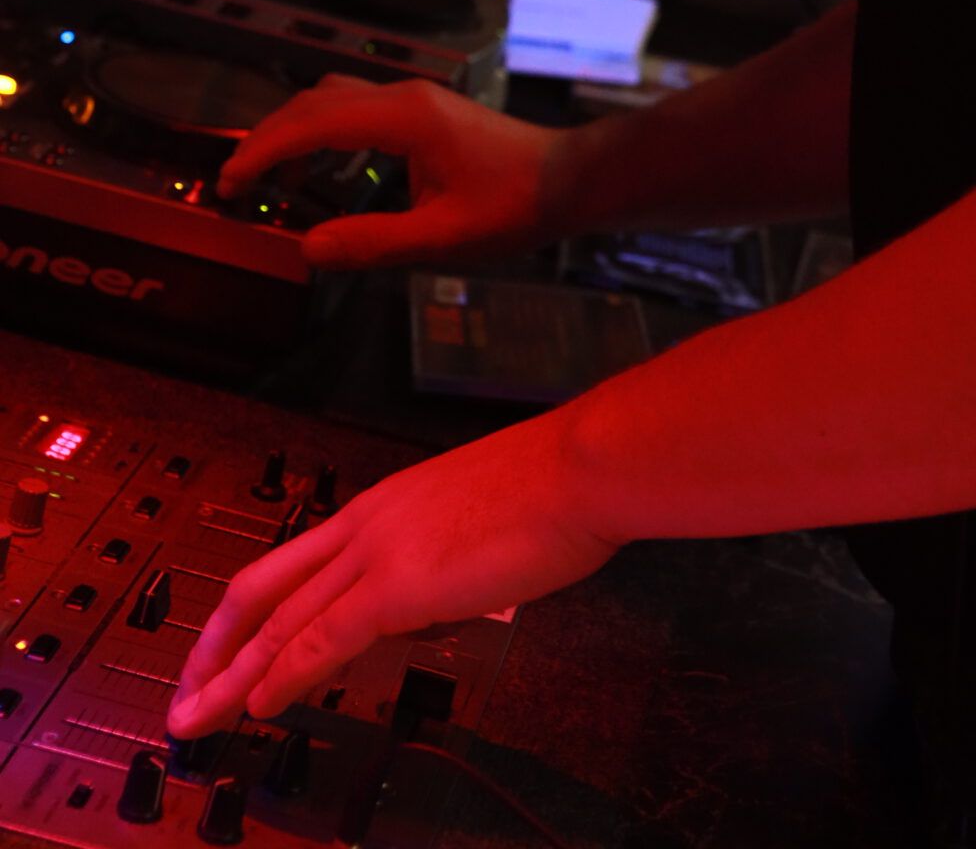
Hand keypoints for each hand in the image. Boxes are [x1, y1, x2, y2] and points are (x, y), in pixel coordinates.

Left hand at [165, 408, 621, 737]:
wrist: (578, 468)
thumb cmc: (551, 487)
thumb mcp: (478, 517)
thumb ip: (446, 554)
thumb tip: (444, 590)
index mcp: (386, 506)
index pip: (296, 561)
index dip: (254, 608)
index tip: (234, 641)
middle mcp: (367, 523)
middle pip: (262, 587)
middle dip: (216, 643)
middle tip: (189, 687)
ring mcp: (376, 552)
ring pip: (279, 621)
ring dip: (232, 674)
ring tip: (200, 714)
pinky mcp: (396, 585)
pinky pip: (320, 639)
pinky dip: (281, 675)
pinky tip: (259, 704)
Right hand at [217, 74, 571, 269]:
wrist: (567, 178)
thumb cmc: (512, 207)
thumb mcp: (441, 237)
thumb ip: (372, 243)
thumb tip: (305, 249)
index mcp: (404, 118)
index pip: (313, 123)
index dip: (263, 151)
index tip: (228, 183)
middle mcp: (403, 96)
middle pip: (315, 102)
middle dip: (267, 138)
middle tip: (233, 185)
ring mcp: (414, 99)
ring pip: (333, 98)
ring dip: (293, 130)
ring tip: (266, 177)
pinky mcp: (422, 111)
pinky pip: (355, 109)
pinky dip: (321, 130)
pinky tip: (318, 168)